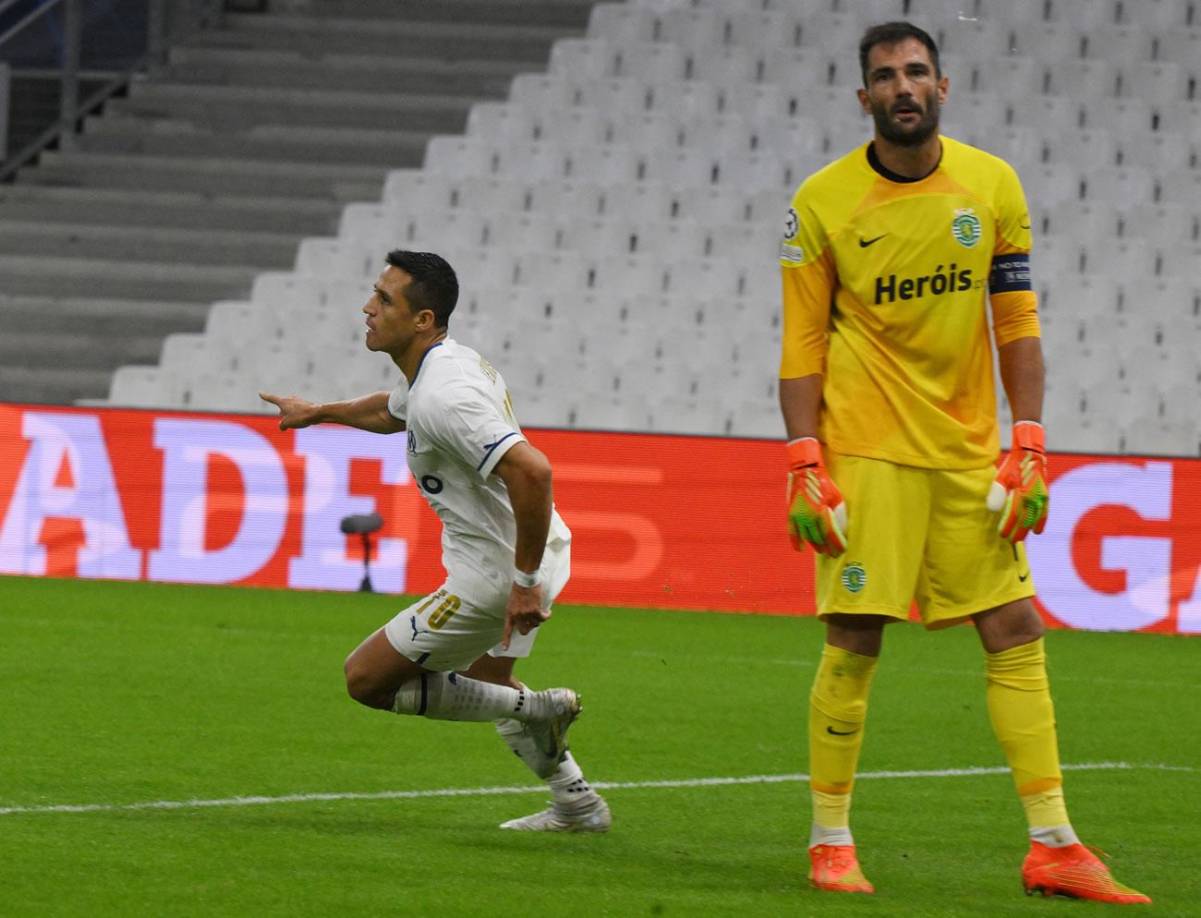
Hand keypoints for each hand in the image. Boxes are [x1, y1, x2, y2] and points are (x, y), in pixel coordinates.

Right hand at [259, 392, 318, 429]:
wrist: (317, 413)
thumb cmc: (300, 416)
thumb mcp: (287, 423)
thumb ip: (281, 425)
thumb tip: (282, 426)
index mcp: (283, 402)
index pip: (272, 399)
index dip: (266, 397)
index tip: (260, 393)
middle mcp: (290, 399)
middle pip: (282, 408)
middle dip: (283, 414)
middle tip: (286, 419)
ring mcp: (299, 402)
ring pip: (291, 411)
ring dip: (292, 417)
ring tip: (297, 421)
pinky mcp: (306, 406)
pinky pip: (299, 413)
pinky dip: (299, 418)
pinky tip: (305, 420)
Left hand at [501, 582, 549, 649]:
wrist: (524, 580)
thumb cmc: (519, 589)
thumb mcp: (512, 602)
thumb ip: (516, 612)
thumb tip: (524, 622)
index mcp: (510, 613)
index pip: (507, 629)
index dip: (506, 640)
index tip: (505, 649)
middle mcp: (517, 616)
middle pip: (524, 631)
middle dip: (530, 628)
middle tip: (533, 622)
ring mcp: (526, 614)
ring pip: (535, 624)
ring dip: (538, 619)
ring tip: (540, 611)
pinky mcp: (535, 610)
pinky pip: (543, 618)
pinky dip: (547, 615)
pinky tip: (548, 612)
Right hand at [786, 437, 847, 556]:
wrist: (805, 471)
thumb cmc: (824, 484)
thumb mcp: (836, 497)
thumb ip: (838, 514)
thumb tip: (842, 530)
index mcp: (822, 513)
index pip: (831, 535)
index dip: (837, 545)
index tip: (841, 551)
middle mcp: (809, 517)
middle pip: (820, 539)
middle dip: (828, 548)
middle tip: (833, 554)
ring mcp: (799, 516)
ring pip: (808, 537)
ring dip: (816, 546)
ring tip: (822, 551)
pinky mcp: (791, 514)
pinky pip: (792, 532)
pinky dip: (796, 542)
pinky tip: (801, 549)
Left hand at [987, 421, 1048, 543]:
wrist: (1031, 452)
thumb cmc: (1013, 465)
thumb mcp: (1002, 477)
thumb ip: (997, 493)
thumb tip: (992, 510)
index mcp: (1021, 493)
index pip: (1013, 515)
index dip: (1008, 526)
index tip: (1002, 535)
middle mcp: (1033, 497)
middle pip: (1025, 520)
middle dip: (1018, 532)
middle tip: (1011, 543)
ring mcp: (1041, 496)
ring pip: (1035, 518)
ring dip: (1028, 529)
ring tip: (1022, 538)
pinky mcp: (1045, 494)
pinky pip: (1044, 512)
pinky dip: (1041, 522)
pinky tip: (1038, 531)